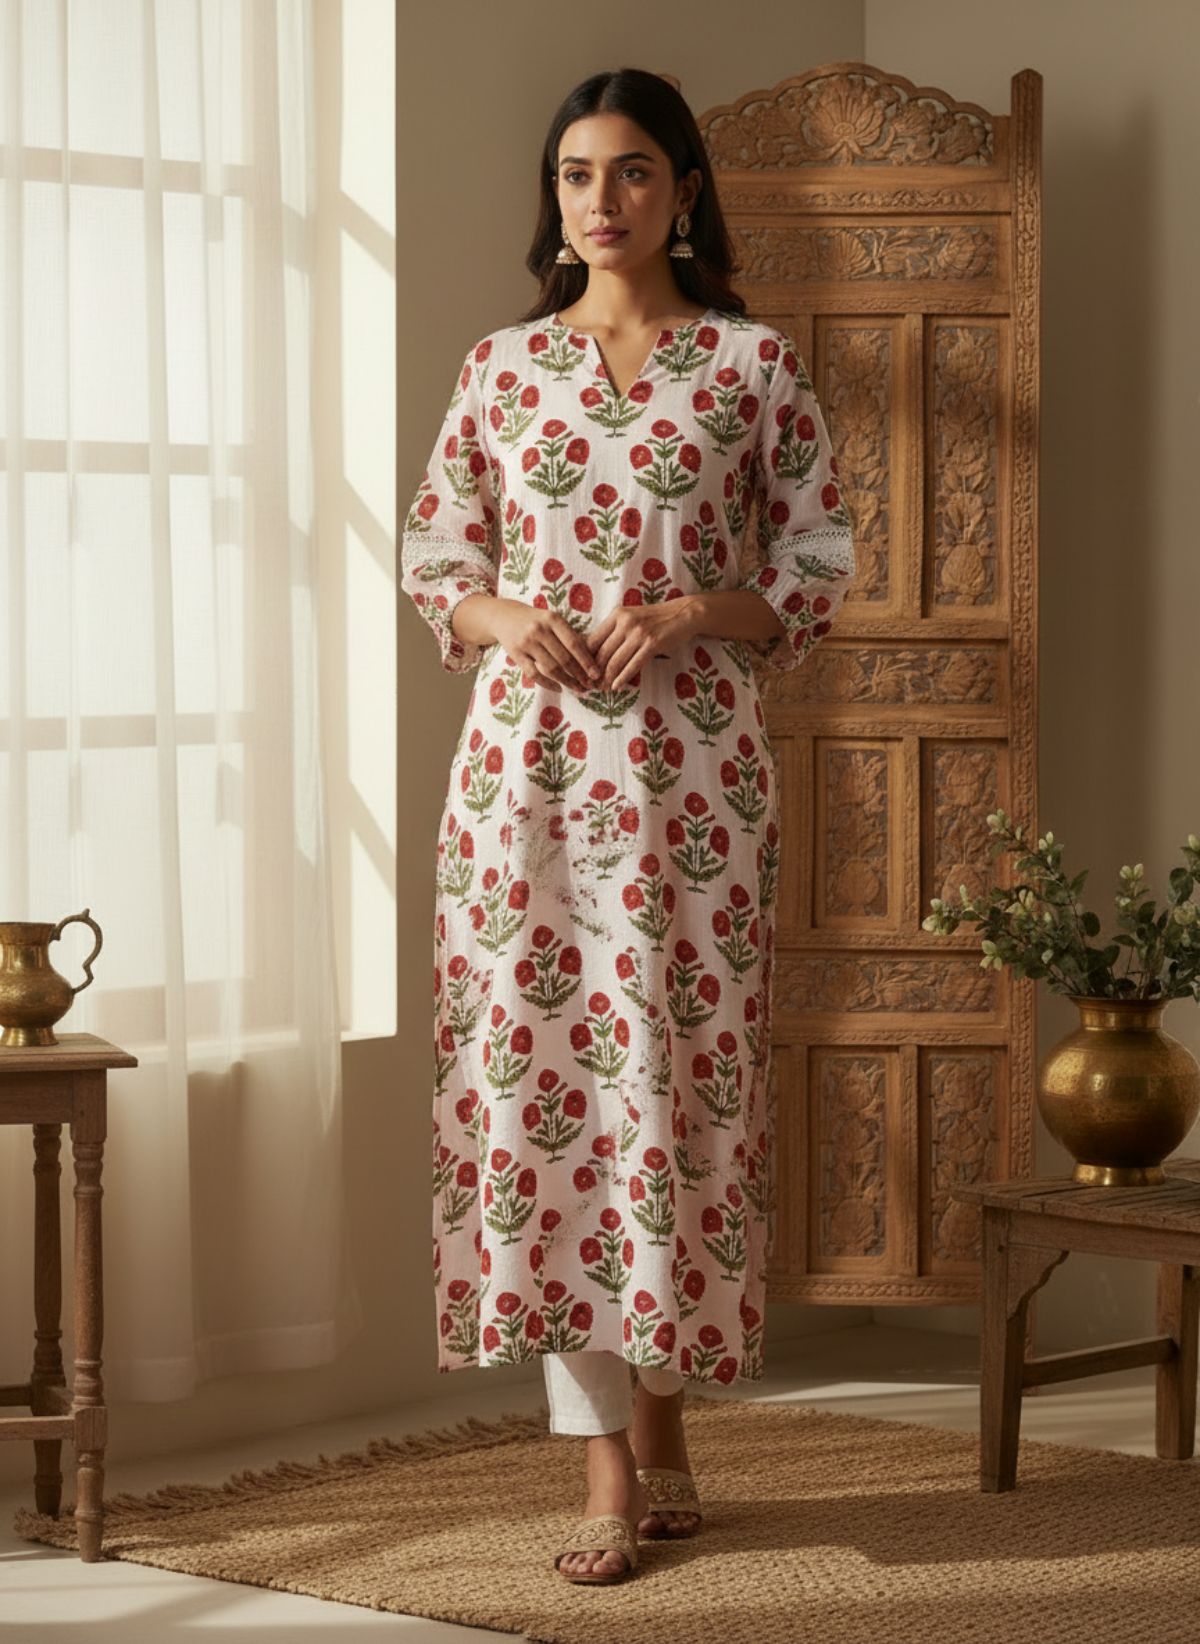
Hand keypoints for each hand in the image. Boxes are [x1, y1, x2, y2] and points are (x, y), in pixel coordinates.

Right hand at [481, 598, 601, 693]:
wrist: (504, 616)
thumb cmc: (536, 620)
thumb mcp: (552, 620)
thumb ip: (569, 635)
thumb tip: (592, 658)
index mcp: (552, 619)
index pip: (574, 643)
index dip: (586, 661)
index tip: (596, 674)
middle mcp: (539, 630)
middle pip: (563, 658)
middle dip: (579, 674)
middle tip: (589, 685)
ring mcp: (526, 643)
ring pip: (550, 668)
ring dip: (566, 681)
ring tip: (577, 689)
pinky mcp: (516, 654)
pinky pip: (534, 674)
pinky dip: (547, 684)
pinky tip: (558, 688)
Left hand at [587, 598, 700, 690]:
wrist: (684, 614)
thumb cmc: (656, 619)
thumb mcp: (631, 618)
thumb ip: (615, 631)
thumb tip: (595, 654)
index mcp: (616, 615)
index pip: (593, 640)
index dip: (585, 659)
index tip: (584, 672)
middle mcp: (625, 622)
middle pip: (602, 653)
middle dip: (595, 673)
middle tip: (592, 686)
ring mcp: (639, 633)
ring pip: (615, 661)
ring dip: (608, 679)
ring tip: (604, 689)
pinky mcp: (652, 644)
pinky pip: (633, 665)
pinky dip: (623, 678)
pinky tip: (617, 687)